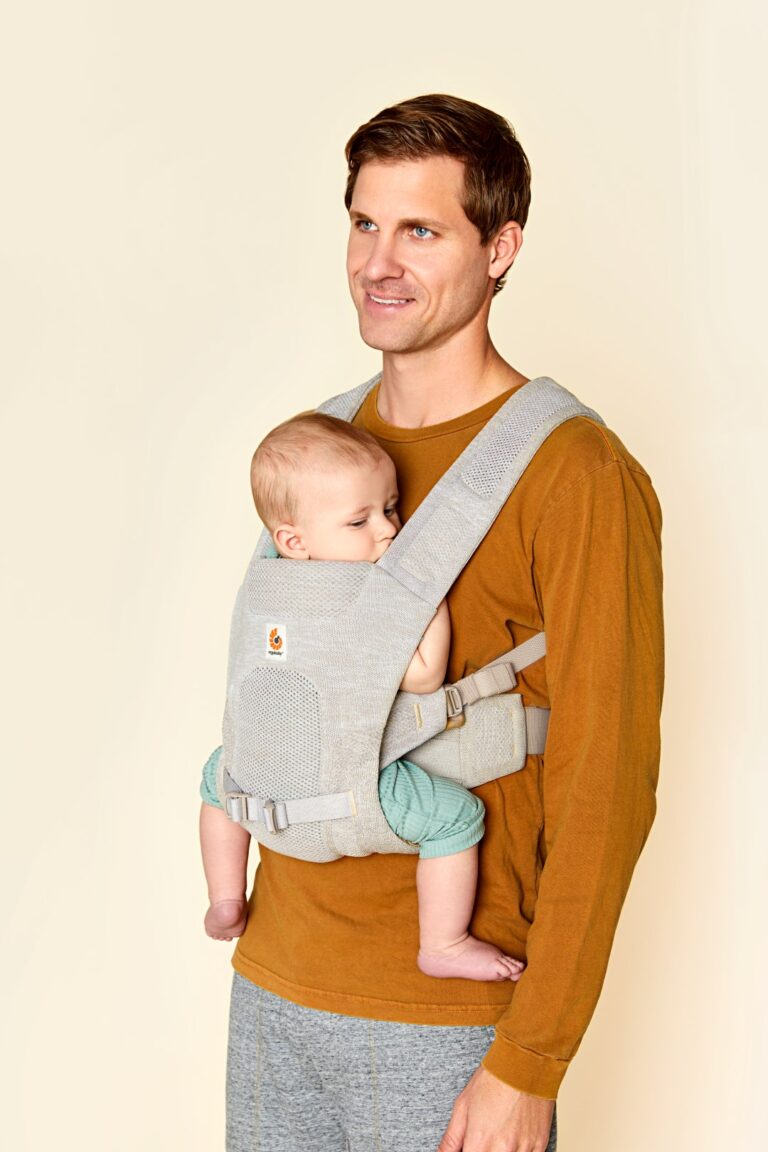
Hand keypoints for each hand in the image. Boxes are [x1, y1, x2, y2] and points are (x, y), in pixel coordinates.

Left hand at [437, 1066, 554, 1151]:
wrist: (524, 1063)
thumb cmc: (493, 1079)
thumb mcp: (463, 1105)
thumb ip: (451, 1139)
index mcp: (480, 1141)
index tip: (469, 1147)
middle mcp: (503, 1149)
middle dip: (483, 1151)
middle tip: (483, 1140)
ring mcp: (524, 1147)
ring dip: (502, 1151)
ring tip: (497, 1135)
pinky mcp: (540, 1143)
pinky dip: (519, 1151)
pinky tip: (513, 1137)